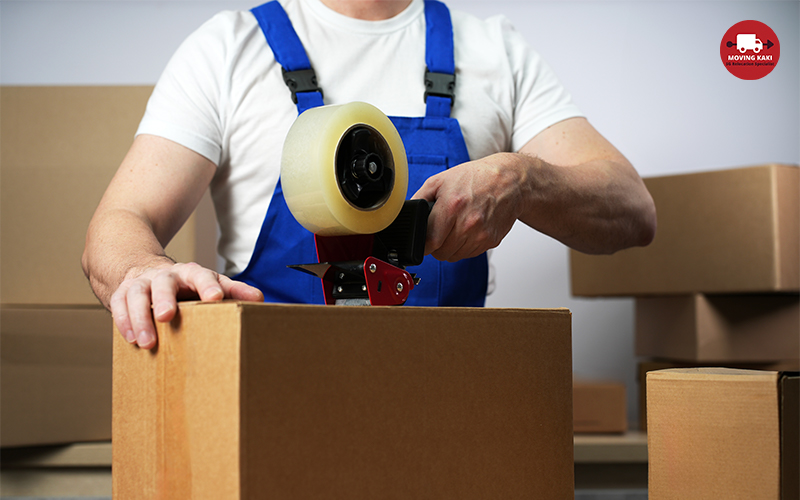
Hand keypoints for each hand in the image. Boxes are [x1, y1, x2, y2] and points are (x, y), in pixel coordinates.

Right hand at [109, 262, 262, 348]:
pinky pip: (118, 304)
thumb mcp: (210, 284)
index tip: (214, 298)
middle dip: (164, 299)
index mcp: (191, 273)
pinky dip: (123, 321)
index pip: (200, 276)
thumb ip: (233, 291)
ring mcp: (142, 283)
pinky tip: (129, 339)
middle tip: (167, 316)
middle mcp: (165, 275)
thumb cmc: (186, 285)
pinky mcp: (122, 292)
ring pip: (137, 295)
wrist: (147, 270)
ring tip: (146, 342)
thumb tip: (259, 299)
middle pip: (164, 283)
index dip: (207, 286)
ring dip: (140, 318)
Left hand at [412, 154, 525, 261]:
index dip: (423, 242)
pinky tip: (468, 230)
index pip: (428, 242)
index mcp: (451, 207)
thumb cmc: (476, 178)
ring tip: (454, 228)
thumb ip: (419, 198)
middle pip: (440, 253)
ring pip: (454, 256)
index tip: (423, 239)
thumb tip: (407, 214)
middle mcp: (467, 224)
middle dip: (436, 244)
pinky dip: (464, 246)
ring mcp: (481, 235)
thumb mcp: (441, 180)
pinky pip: (469, 254)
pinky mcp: (491, 241)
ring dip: (450, 247)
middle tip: (440, 230)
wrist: (510, 181)